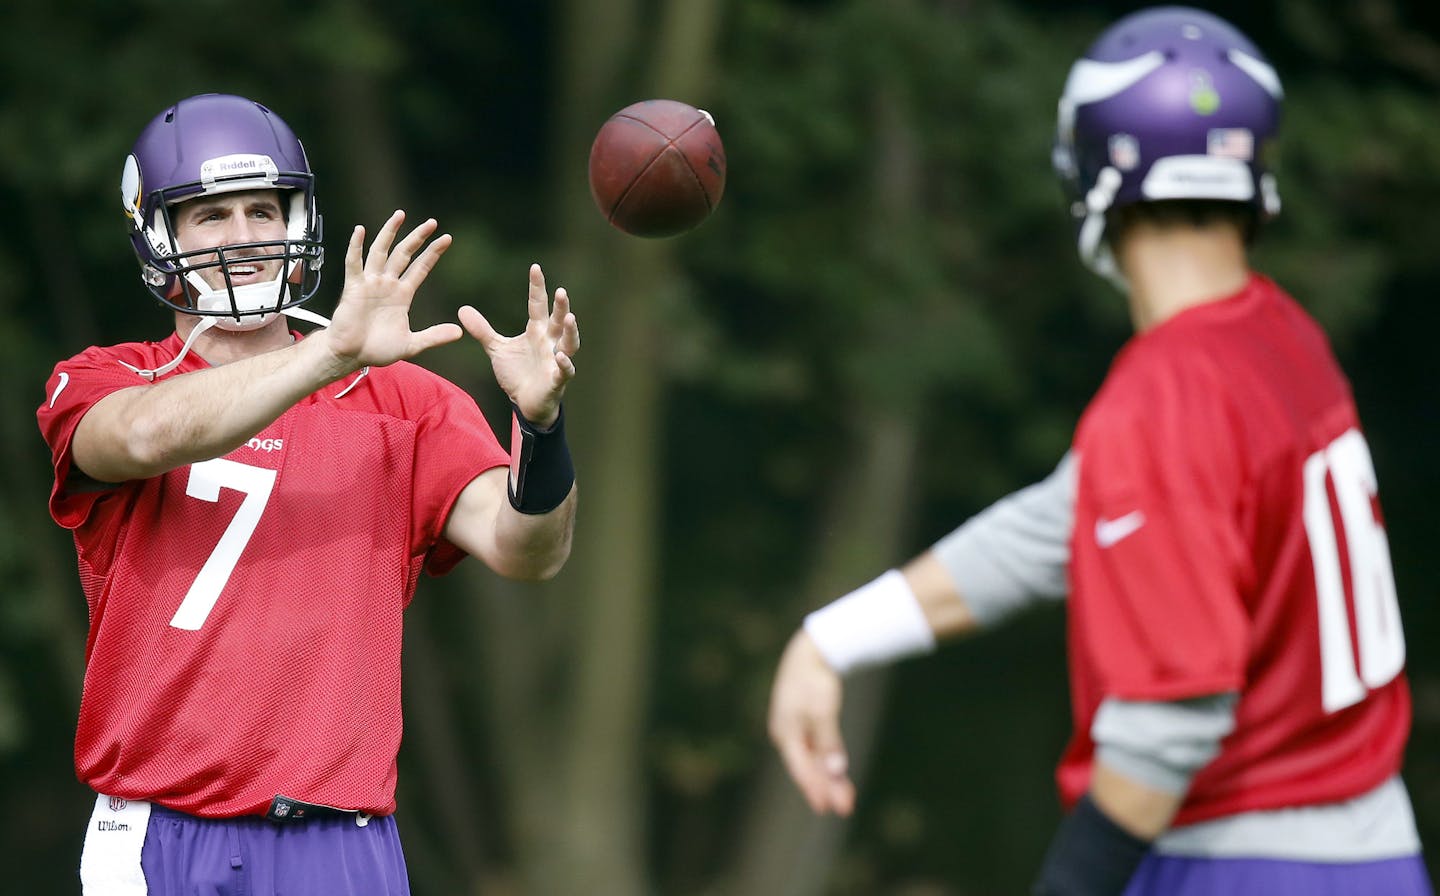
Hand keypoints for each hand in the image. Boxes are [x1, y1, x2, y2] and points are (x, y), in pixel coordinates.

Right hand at [322, 211, 461, 372]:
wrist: (351, 356)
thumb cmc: (376, 349)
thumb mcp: (412, 344)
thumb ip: (434, 336)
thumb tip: (459, 332)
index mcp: (402, 295)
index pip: (420, 268)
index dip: (433, 253)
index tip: (447, 239)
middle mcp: (387, 284)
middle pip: (404, 254)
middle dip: (417, 238)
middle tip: (432, 223)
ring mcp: (370, 283)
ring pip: (381, 252)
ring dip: (390, 233)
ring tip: (400, 215)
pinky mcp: (354, 287)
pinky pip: (354, 263)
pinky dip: (355, 247)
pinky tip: (360, 231)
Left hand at [459, 263, 578, 426]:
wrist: (526, 402)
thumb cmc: (517, 373)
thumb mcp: (497, 349)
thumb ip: (483, 330)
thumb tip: (462, 309)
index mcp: (536, 331)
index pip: (538, 305)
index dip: (537, 287)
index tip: (535, 267)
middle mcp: (550, 342)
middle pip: (558, 320)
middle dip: (561, 306)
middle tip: (560, 291)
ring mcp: (556, 360)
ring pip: (570, 343)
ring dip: (571, 331)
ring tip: (570, 317)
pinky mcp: (557, 380)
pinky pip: (565, 370)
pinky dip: (565, 364)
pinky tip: (561, 357)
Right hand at [767, 629, 855, 815]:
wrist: (810, 652)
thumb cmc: (814, 680)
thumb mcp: (823, 711)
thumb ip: (828, 743)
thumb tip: (835, 772)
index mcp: (785, 733)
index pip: (801, 769)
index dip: (815, 789)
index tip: (827, 808)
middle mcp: (787, 736)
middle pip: (808, 769)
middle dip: (827, 788)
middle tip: (846, 808)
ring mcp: (795, 731)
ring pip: (813, 761)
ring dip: (829, 779)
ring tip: (847, 799)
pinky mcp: (804, 725)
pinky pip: (816, 750)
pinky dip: (827, 763)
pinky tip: (838, 775)